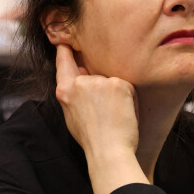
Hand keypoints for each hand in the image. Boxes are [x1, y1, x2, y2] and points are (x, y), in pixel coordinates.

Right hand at [55, 44, 148, 193]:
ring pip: (112, 81)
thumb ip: (74, 93)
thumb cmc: (92, 138)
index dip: (65, 51)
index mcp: (66, 90)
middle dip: (102, 88)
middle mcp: (80, 82)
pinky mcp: (118, 84)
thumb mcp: (72, 115)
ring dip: (116, 94)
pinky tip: (123, 113)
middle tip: (105, 111)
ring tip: (113, 116)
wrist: (109, 151)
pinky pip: (126, 86)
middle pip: (95, 74)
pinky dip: (128, 98)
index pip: (64, 62)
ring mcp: (100, 82)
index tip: (66, 42)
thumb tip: (80, 75)